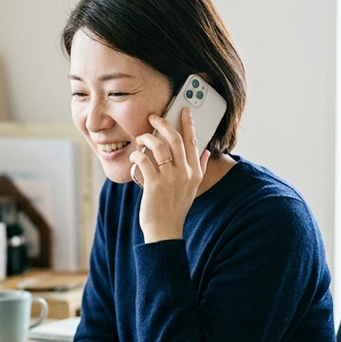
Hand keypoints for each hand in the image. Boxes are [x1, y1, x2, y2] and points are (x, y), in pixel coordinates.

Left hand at [130, 107, 208, 242]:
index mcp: (194, 172)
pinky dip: (137, 155)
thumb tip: (206, 151)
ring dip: (147, 138)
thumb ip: (199, 168)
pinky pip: (144, 160)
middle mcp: (185, 173)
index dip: (188, 124)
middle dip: (164, 124)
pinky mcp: (154, 184)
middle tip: (153, 117)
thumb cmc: (175, 208)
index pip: (193, 142)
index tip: (184, 110)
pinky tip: (134, 156)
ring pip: (159, 147)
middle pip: (176, 139)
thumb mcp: (192, 188)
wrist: (165, 231)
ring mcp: (170, 178)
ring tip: (140, 138)